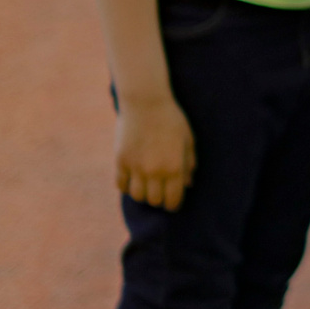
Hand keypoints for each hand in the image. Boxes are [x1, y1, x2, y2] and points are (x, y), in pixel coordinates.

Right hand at [117, 94, 195, 211]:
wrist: (146, 103)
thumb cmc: (172, 120)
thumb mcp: (188, 141)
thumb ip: (189, 164)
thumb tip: (188, 185)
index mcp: (174, 167)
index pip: (172, 200)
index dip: (174, 205)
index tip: (173, 204)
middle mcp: (154, 171)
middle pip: (154, 201)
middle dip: (160, 199)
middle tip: (161, 192)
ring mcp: (135, 167)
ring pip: (137, 196)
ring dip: (143, 194)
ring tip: (148, 186)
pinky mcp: (120, 160)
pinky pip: (121, 185)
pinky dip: (127, 187)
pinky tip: (134, 180)